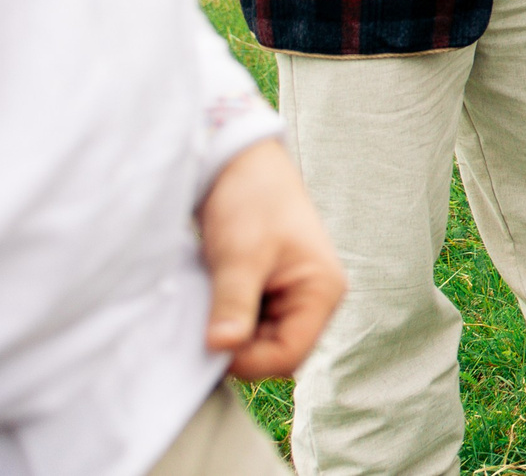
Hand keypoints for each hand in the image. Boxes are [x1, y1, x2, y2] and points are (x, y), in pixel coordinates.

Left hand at [200, 138, 343, 379]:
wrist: (239, 163)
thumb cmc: (251, 201)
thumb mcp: (240, 255)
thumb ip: (234, 304)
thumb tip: (221, 349)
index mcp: (322, 291)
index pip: (289, 355)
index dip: (249, 361)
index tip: (211, 344)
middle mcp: (314, 299)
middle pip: (276, 353)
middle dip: (238, 349)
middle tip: (204, 327)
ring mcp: (292, 296)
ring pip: (260, 342)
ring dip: (231, 334)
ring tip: (207, 308)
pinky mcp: (270, 292)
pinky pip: (249, 325)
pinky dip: (226, 322)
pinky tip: (209, 304)